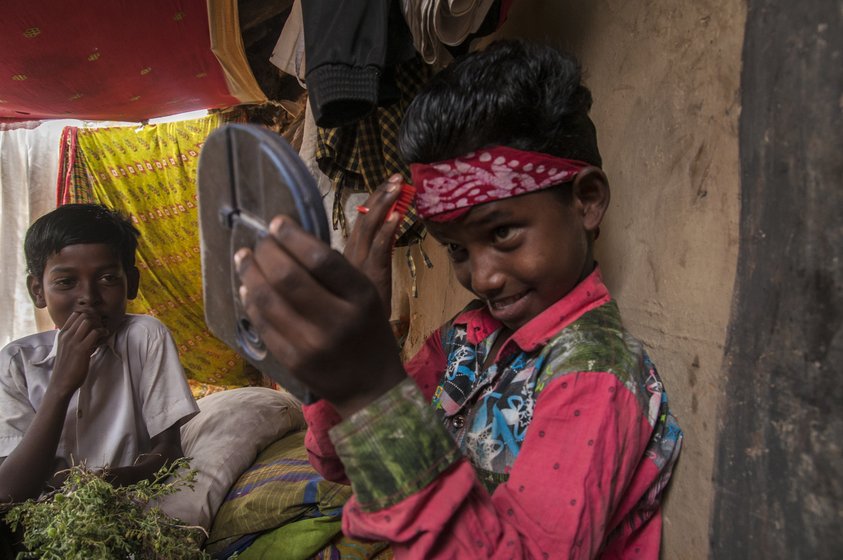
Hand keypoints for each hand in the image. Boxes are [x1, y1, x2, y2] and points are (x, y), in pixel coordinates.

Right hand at [51, 311, 104, 395]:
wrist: (61, 383)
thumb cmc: (66, 367)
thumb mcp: (67, 348)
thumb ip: (76, 339)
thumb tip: (91, 333)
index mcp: (62, 334)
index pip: (75, 314)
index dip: (88, 315)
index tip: (96, 321)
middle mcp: (66, 335)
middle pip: (83, 315)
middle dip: (95, 318)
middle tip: (102, 325)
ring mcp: (73, 341)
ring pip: (88, 321)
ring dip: (99, 324)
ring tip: (103, 331)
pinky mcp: (81, 349)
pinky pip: (95, 333)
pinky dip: (102, 332)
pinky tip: (105, 336)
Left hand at [236, 216, 406, 416]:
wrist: (370, 387)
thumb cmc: (368, 331)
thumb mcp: (367, 296)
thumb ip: (335, 271)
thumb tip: (290, 238)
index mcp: (361, 297)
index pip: (321, 259)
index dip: (293, 237)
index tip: (277, 223)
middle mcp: (337, 321)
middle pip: (288, 277)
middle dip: (266, 252)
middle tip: (260, 241)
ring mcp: (312, 345)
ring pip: (267, 299)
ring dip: (250, 272)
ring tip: (245, 258)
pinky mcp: (293, 361)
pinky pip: (262, 323)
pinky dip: (251, 300)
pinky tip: (248, 288)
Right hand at [343, 174, 403, 311]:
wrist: (356, 341)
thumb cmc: (356, 311)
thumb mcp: (354, 281)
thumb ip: (362, 257)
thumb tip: (377, 233)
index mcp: (345, 253)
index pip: (361, 217)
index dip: (373, 198)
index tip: (388, 183)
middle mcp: (349, 254)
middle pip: (363, 217)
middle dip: (380, 194)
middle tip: (396, 177)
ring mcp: (360, 263)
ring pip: (369, 226)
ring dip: (384, 203)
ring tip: (397, 186)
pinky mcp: (371, 275)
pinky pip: (379, 248)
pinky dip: (387, 229)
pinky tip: (397, 215)